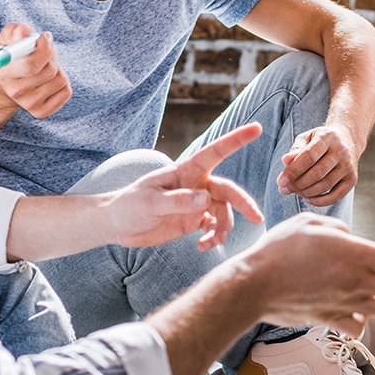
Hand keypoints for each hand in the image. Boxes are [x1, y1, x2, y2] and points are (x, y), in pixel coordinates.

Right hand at [0, 23, 69, 118]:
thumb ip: (15, 31)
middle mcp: (15, 92)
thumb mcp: (9, 38)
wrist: (10, 81)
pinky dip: (63, 81)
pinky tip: (50, 78)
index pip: (30, 66)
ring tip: (46, 64)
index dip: (44, 49)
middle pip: (49, 71)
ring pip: (60, 79)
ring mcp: (29, 104)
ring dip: (57, 67)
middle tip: (46, 48)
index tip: (44, 38)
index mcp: (4, 73)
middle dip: (52, 54)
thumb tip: (24, 32)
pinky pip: (66, 91)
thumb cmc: (12, 54)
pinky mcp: (41, 111)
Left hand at [104, 123, 265, 251]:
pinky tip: (203, 246)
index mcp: (185, 171)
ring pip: (223, 213)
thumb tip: (206, 199)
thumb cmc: (129, 205)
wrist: (117, 225)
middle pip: (227, 190)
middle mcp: (195, 185)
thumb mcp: (150, 203)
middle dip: (243, 203)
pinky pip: (213, 227)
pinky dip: (214, 237)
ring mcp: (195, 204)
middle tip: (258, 218)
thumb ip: (178, 201)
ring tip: (211, 242)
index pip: (215, 152)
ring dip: (223, 228)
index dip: (237, 139)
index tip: (257, 127)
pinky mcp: (192, 221)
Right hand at [236, 214, 374, 336]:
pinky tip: (354, 307)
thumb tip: (349, 236)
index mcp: (354, 254)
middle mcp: (355, 281)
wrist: (254, 285)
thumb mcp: (309, 222)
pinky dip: (363, 318)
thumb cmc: (278, 249)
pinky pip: (359, 326)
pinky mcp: (330, 319)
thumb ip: (338, 227)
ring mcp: (344, 304)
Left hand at [277, 125, 359, 206]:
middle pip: (317, 173)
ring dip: (305, 193)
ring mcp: (348, 166)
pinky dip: (319, 201)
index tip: (280, 181)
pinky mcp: (352, 180)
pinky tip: (307, 198)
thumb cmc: (320, 141)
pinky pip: (335, 196)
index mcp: (327, 137)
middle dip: (297, 184)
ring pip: (324, 186)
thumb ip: (296, 150)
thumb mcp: (307, 138)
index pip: (309, 156)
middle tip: (284, 189)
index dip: (293, 171)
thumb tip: (285, 161)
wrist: (347, 140)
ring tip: (294, 192)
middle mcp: (341, 151)